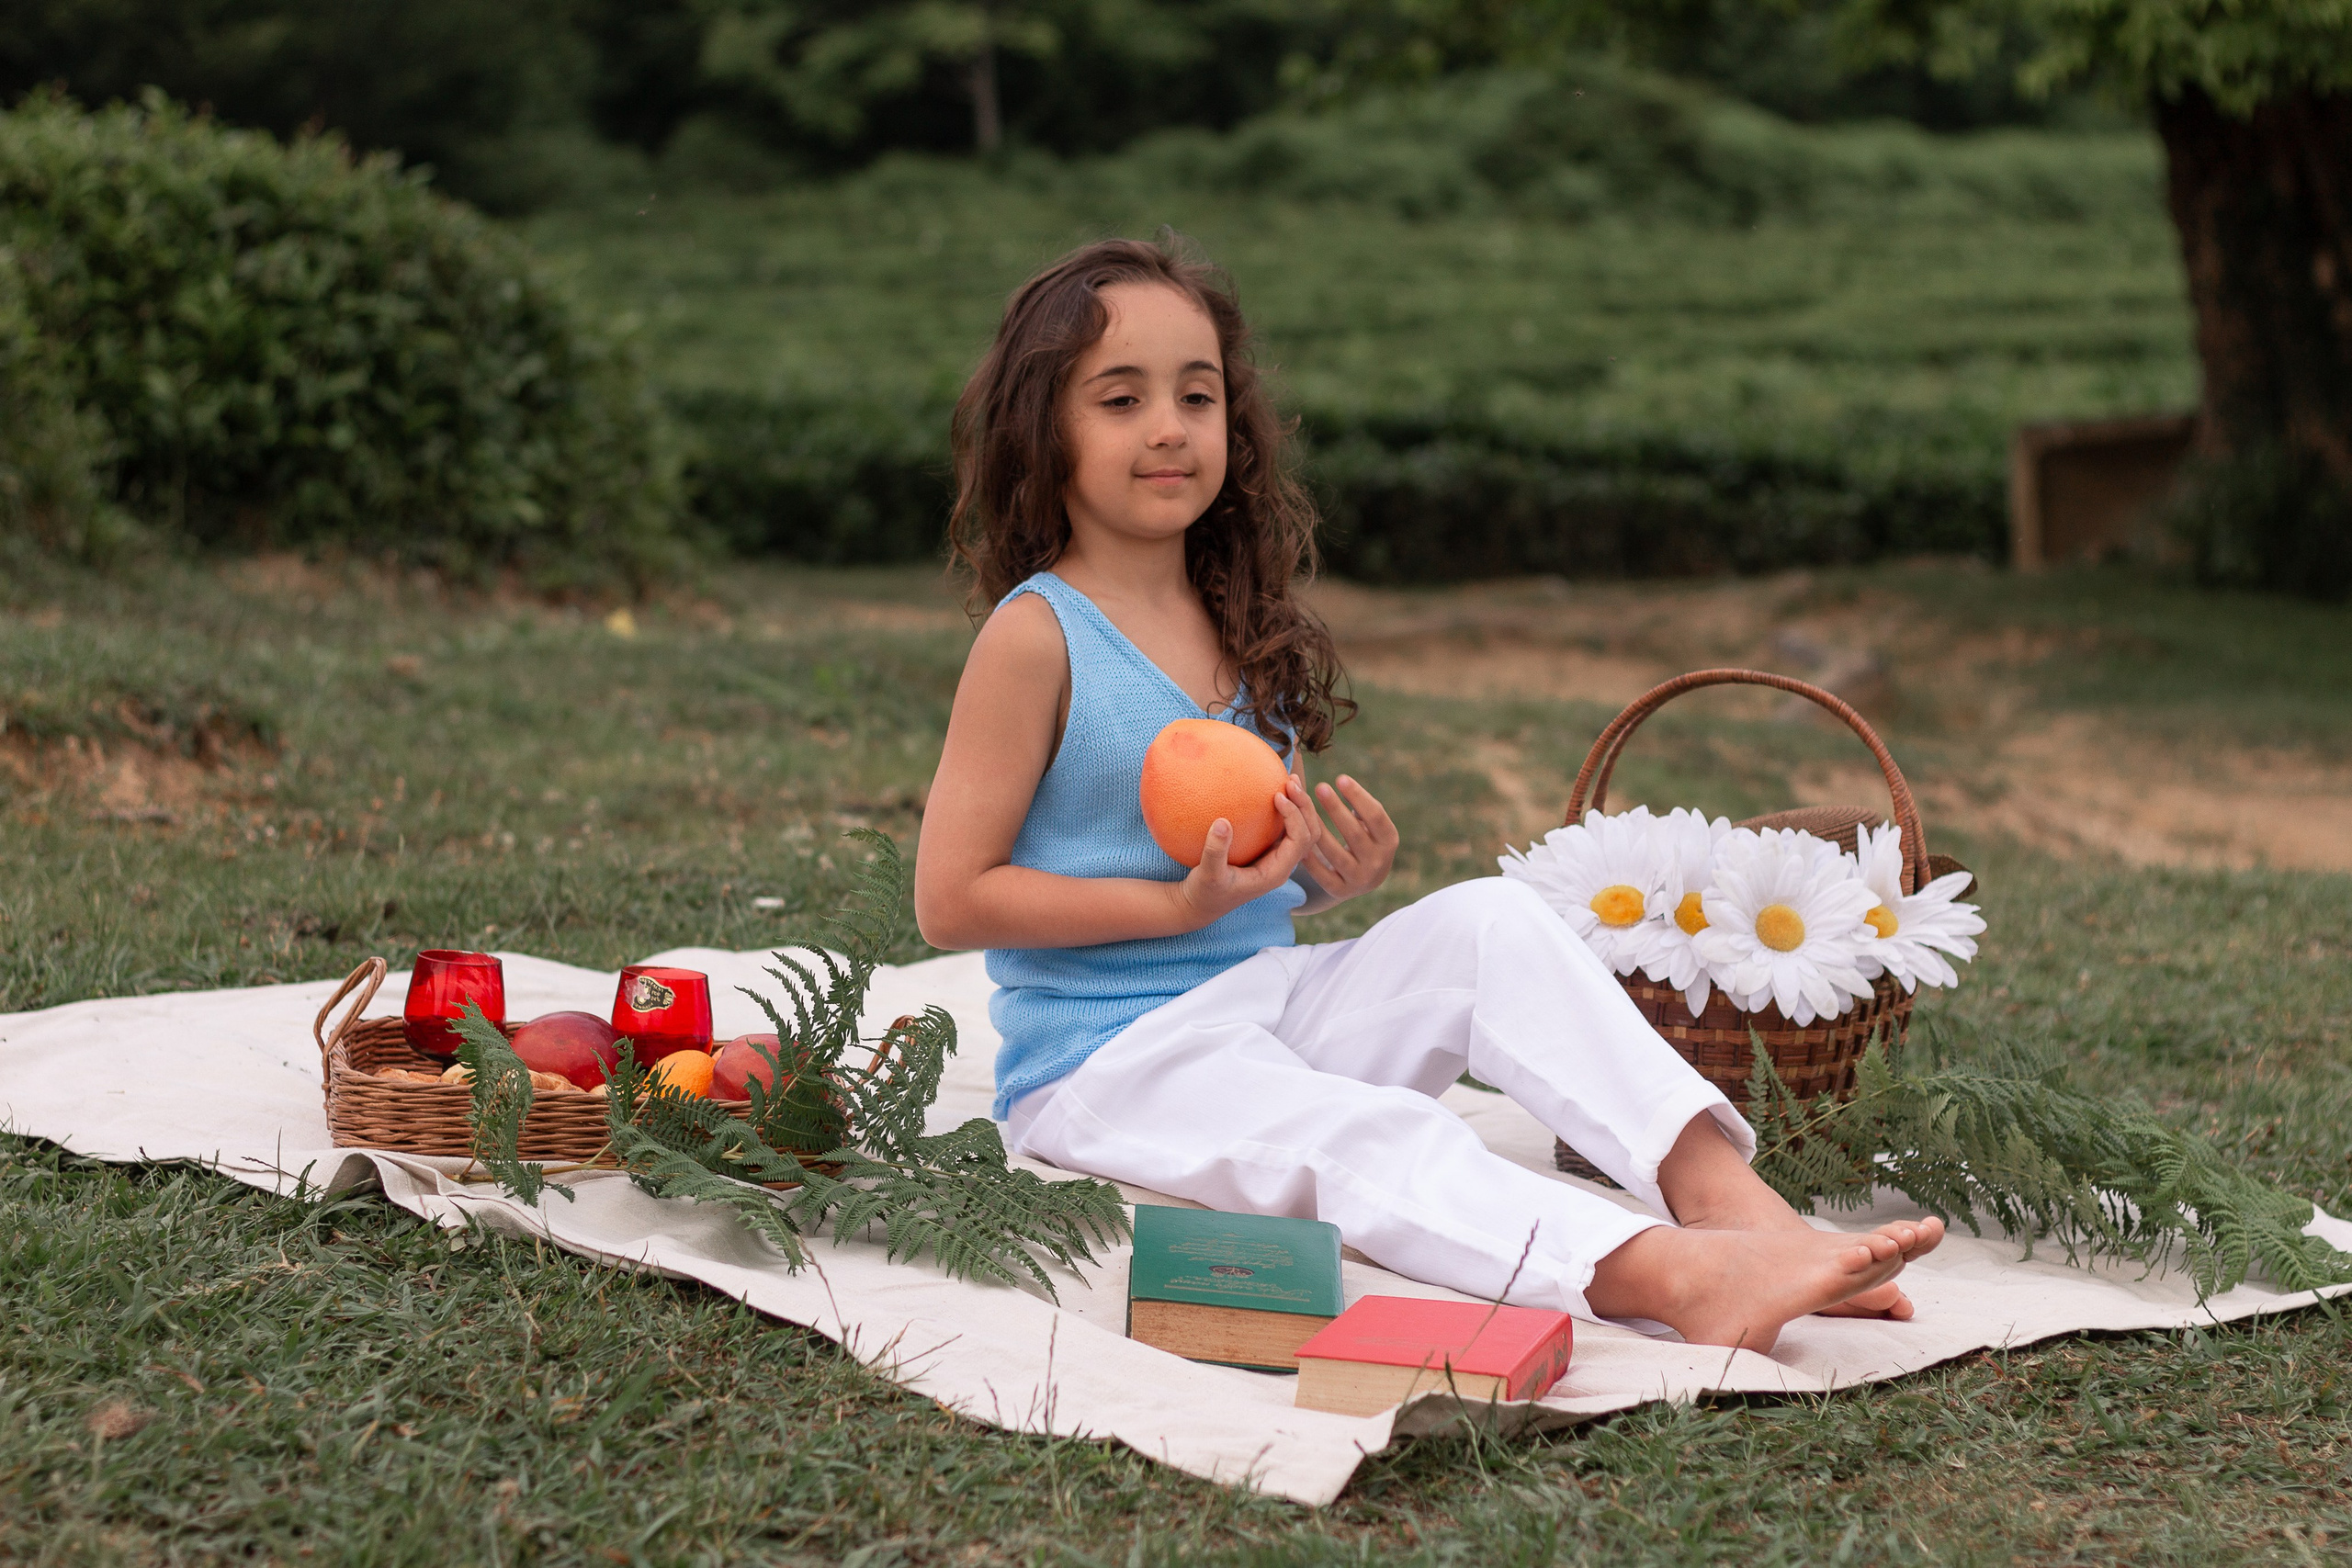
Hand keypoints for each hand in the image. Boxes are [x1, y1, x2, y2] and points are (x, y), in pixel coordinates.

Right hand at [1171, 795, 1313, 929]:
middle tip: (1291, 781)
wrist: (1201, 904)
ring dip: (1300, 805)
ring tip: (1290, 779)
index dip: (1294, 816)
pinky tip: (1274, 789)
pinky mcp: (1267, 851)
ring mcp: (1276, 858)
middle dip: (1305, 806)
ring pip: (1302, 830)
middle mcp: (1282, 865)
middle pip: (1310, 834)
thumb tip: (1222, 822)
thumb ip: (1215, 851)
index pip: (1299, 841)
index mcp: (1276, 873)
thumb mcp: (1206, 874)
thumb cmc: (1204, 892)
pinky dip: (1286, 809)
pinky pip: (1285, 828)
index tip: (1277, 795)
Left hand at [1282, 773, 1397, 908]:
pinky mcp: (1340, 891)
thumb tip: (1342, 781)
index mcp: (1389, 841)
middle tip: (1319, 787)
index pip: (1376, 816)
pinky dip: (1309, 857)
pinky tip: (1298, 838)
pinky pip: (1321, 874)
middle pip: (1354, 833)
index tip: (1340, 778)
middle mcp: (1378, 863)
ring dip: (1318, 829)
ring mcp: (1359, 879)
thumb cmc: (1363, 838)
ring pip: (1335, 853)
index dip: (1358, 796)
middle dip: (1335, 809)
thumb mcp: (1369, 824)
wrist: (1361, 877)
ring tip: (1304, 810)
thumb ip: (1361, 806)